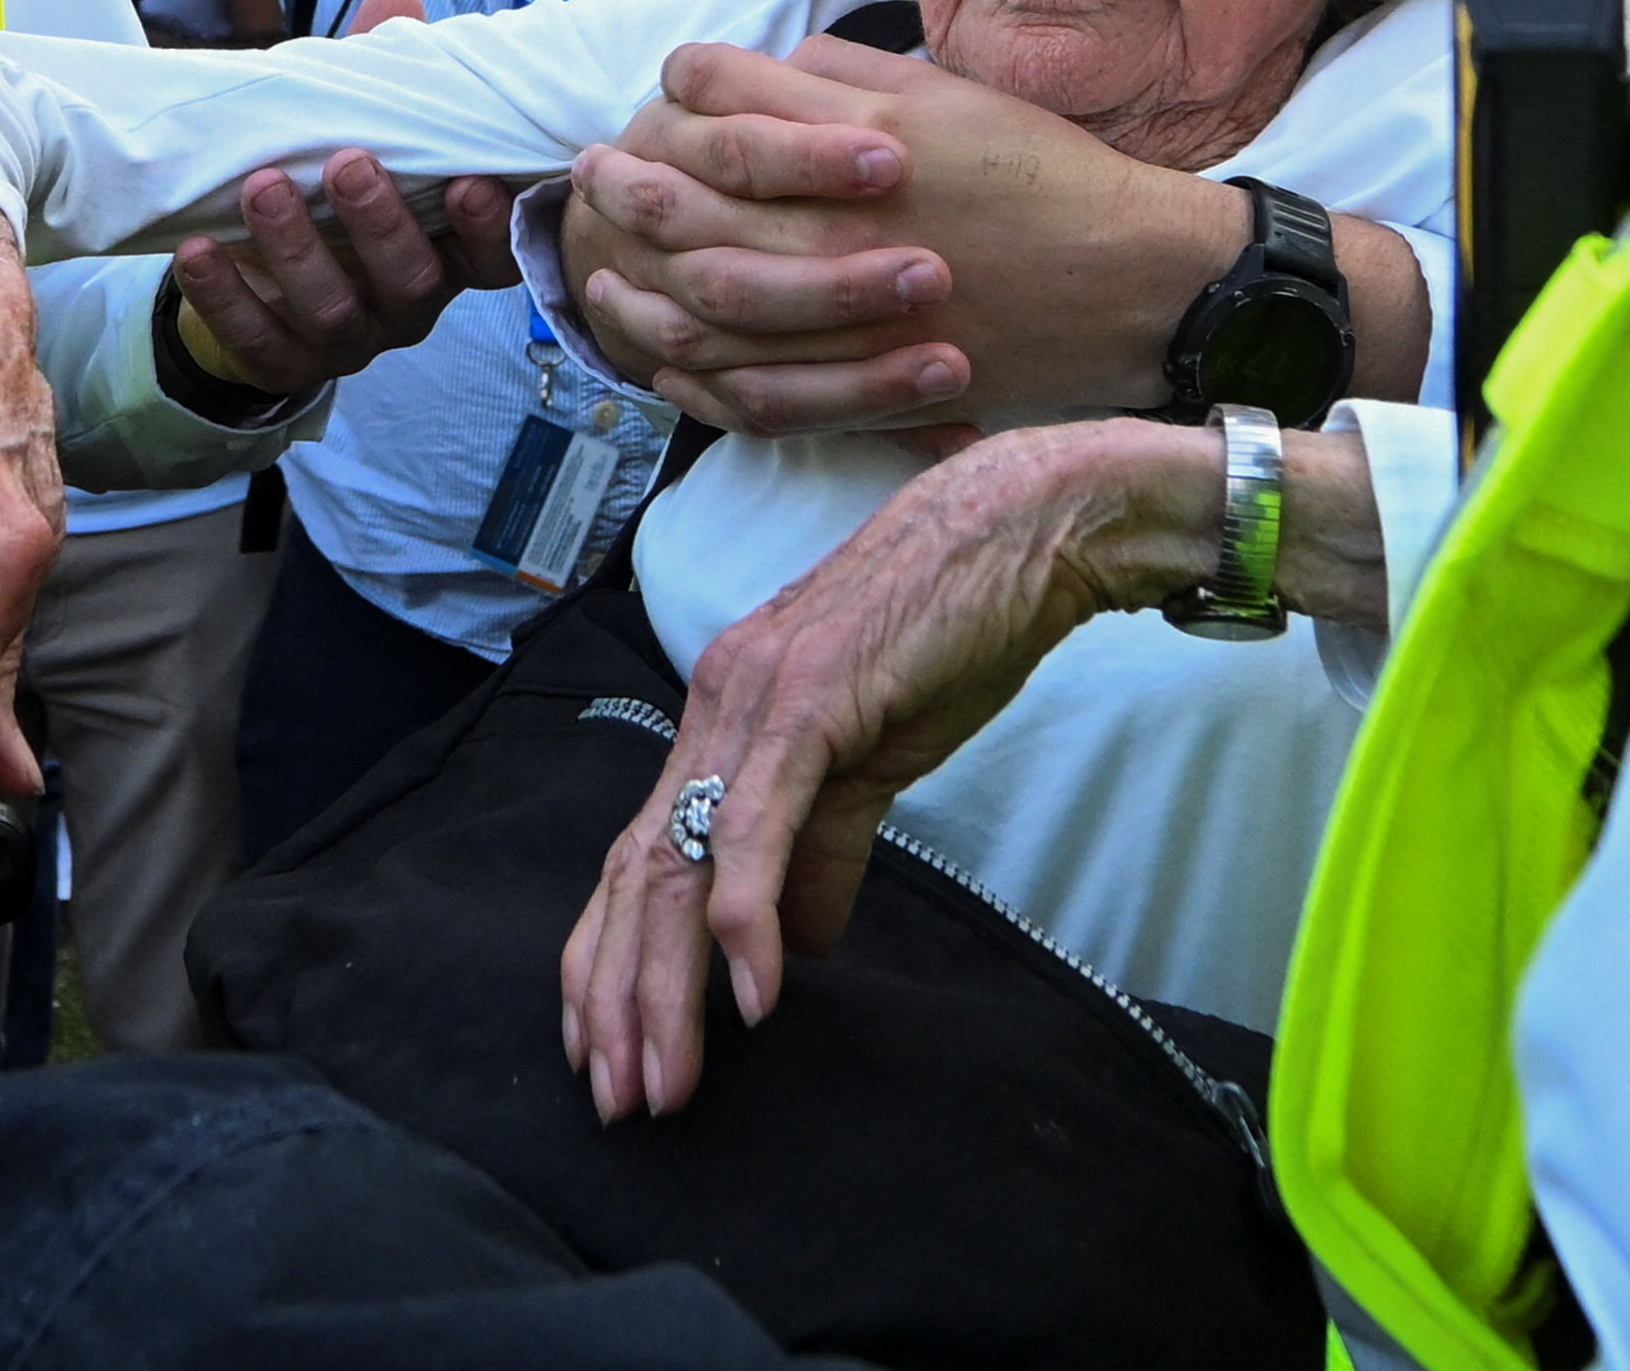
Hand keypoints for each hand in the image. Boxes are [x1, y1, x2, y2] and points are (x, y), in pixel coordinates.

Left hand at [168, 0, 521, 387]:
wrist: (258, 276)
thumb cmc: (329, 187)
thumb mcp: (356, 127)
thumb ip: (379, 74)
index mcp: (446, 250)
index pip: (492, 256)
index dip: (488, 229)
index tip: (469, 182)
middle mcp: (409, 302)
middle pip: (412, 280)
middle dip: (380, 224)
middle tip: (348, 163)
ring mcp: (348, 340)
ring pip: (334, 312)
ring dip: (297, 250)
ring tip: (262, 188)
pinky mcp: (285, 362)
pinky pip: (258, 343)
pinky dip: (225, 300)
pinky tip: (196, 253)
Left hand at [560, 420, 1220, 1115]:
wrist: (1022, 529)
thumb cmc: (954, 630)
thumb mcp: (877, 760)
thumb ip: (826, 846)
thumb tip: (798, 943)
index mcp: (724, 719)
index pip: (638, 856)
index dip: (611, 960)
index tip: (607, 1052)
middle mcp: (715, 707)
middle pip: (637, 872)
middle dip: (619, 999)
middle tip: (622, 1100)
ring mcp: (754, 698)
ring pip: (678, 860)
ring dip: (666, 984)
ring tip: (668, 1077)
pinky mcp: (810, 697)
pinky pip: (757, 823)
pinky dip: (747, 916)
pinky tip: (757, 995)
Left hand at [563, 39, 1241, 432]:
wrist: (1132, 280)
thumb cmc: (1047, 175)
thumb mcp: (953, 93)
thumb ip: (851, 76)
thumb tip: (775, 62)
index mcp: (859, 139)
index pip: (724, 95)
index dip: (683, 83)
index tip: (665, 86)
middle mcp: (841, 224)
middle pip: (692, 199)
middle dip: (628, 182)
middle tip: (588, 170)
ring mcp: (849, 312)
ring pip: (705, 304)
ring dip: (639, 285)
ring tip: (598, 272)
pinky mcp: (868, 380)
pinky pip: (755, 392)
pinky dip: (697, 377)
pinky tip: (663, 358)